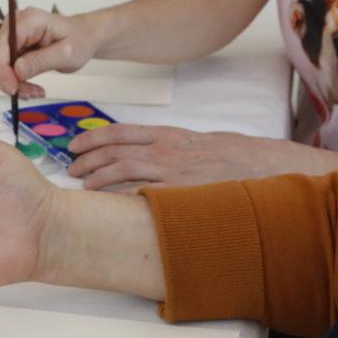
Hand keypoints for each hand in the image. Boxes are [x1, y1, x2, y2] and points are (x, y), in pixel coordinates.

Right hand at [0, 5, 102, 99]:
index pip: (1, 46)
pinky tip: (31, 88)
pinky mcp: (12, 47)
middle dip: (8, 80)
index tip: (13, 89)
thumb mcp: (66, 53)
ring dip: (13, 84)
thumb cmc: (79, 40)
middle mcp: (14, 25)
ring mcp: (11, 36)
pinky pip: (5, 68)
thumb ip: (40, 61)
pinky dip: (16, 82)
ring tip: (35, 92)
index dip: (2, 70)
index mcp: (28, 21)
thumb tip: (17, 71)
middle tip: (30, 94)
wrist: (83, 36)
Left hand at [66, 125, 311, 191]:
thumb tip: (148, 154)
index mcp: (170, 135)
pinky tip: (108, 205)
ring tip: (84, 186)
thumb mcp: (200, 143)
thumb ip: (173, 147)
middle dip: (88, 159)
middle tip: (72, 168)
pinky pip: (144, 194)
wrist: (265, 166)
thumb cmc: (235, 156)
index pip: (121, 132)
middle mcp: (167, 149)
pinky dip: (122, 197)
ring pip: (124, 170)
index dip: (93, 139)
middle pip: (115, 150)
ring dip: (99, 178)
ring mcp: (174, 171)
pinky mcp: (182, 192)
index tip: (74, 146)